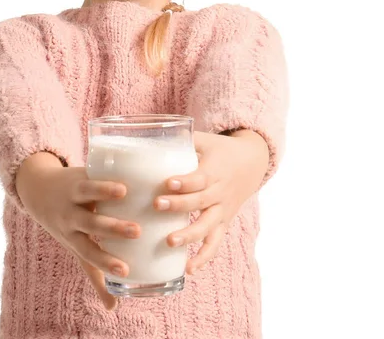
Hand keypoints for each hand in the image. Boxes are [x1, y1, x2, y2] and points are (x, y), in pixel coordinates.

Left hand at [15, 152, 140, 309]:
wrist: (38, 191)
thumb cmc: (66, 225)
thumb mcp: (77, 248)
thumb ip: (96, 273)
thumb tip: (113, 308)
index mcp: (74, 239)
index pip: (88, 254)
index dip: (105, 262)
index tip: (125, 270)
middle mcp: (71, 218)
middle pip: (90, 225)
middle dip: (112, 228)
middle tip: (137, 231)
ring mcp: (73, 197)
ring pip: (87, 195)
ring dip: (105, 193)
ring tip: (126, 193)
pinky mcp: (77, 177)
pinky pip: (88, 176)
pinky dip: (102, 178)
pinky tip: (119, 177)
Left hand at [153, 130, 268, 272]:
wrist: (252, 163)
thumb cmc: (221, 149)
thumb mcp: (205, 140)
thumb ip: (182, 139)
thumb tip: (151, 134)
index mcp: (214, 170)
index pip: (199, 178)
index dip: (185, 181)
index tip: (167, 183)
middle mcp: (219, 192)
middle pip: (200, 201)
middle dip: (178, 205)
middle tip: (157, 206)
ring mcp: (222, 210)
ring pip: (208, 226)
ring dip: (190, 235)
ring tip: (170, 242)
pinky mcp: (223, 222)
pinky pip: (215, 242)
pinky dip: (205, 257)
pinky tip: (189, 269)